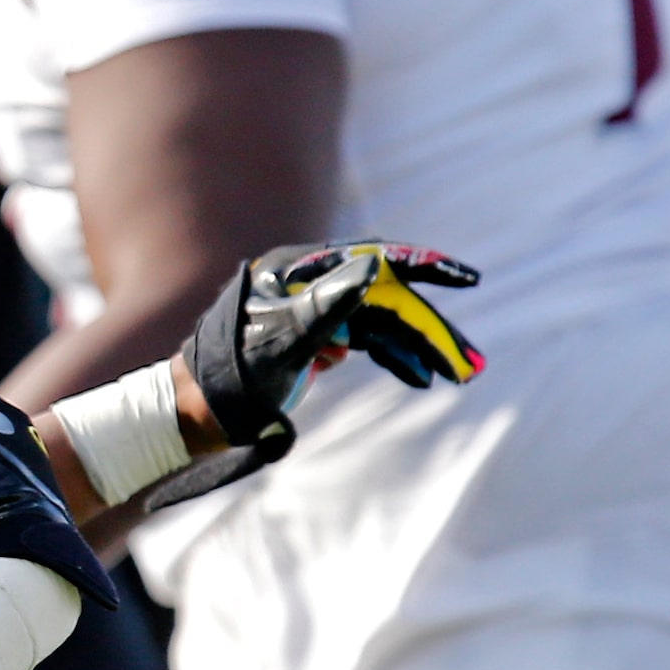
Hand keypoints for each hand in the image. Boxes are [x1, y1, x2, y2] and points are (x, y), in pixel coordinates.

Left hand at [163, 240, 481, 501]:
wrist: (199, 409)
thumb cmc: (233, 371)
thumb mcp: (284, 340)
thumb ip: (329, 304)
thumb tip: (375, 266)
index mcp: (300, 270)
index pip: (374, 259)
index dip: (424, 266)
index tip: (466, 278)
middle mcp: (312, 284)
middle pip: (386, 298)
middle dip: (430, 329)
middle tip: (470, 360)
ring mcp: (317, 310)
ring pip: (383, 323)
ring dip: (420, 348)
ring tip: (461, 374)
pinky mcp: (318, 336)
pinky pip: (368, 341)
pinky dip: (394, 358)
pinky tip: (420, 378)